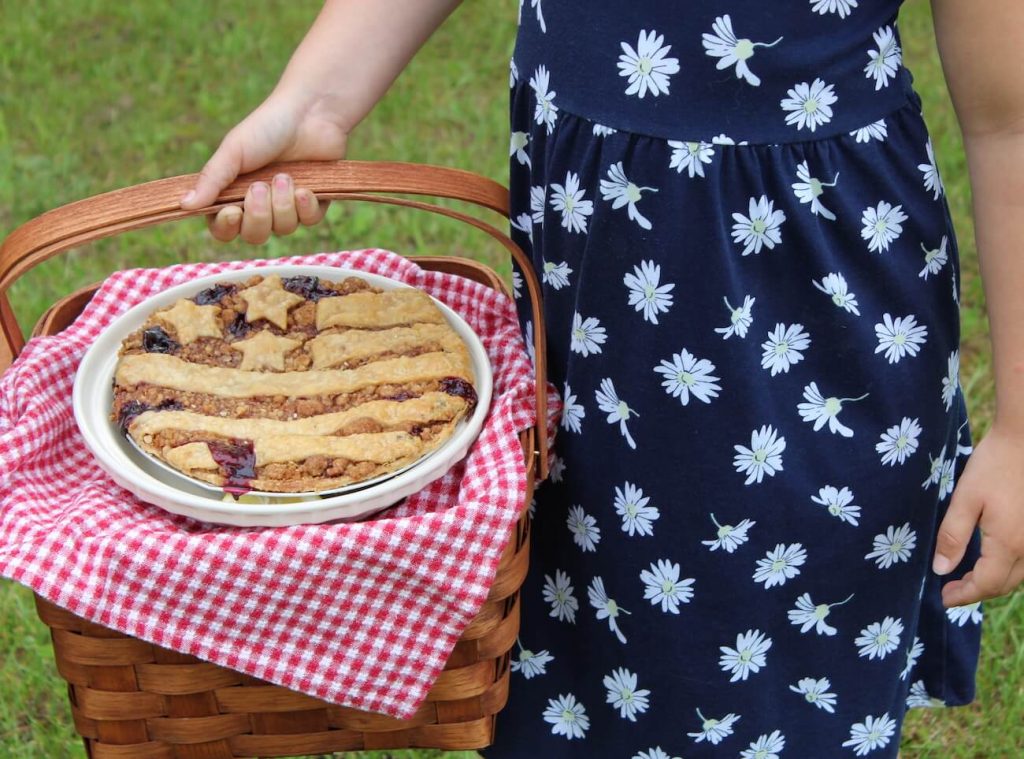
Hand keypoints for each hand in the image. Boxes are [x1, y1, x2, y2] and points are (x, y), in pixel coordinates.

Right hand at [180, 92, 344, 242]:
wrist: (309, 113)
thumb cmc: (267, 128)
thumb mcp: (234, 151)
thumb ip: (211, 180)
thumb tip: (184, 206)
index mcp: (234, 193)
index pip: (223, 228)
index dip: (226, 227)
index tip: (232, 212)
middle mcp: (260, 204)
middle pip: (254, 235)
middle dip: (258, 214)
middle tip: (260, 186)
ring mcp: (288, 206)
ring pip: (283, 229)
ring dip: (283, 204)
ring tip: (285, 176)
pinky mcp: (314, 204)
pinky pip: (309, 221)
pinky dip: (306, 206)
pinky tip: (305, 188)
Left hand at [933, 423, 1023, 606]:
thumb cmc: (994, 466)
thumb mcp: (965, 500)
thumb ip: (952, 536)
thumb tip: (941, 569)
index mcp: (1008, 544)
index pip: (986, 585)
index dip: (964, 596)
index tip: (943, 598)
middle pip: (1005, 584)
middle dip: (977, 592)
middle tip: (950, 590)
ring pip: (1018, 575)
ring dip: (993, 581)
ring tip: (967, 578)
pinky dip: (1007, 568)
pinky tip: (990, 559)